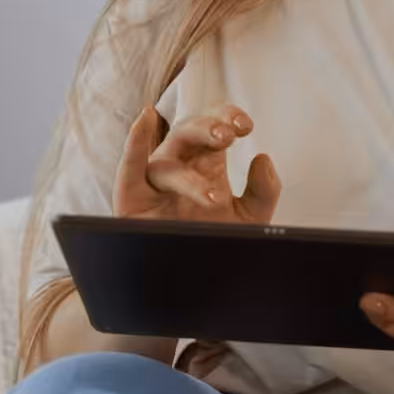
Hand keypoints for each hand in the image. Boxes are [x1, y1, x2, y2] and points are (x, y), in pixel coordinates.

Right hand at [113, 104, 281, 224]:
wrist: (190, 277)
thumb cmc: (213, 239)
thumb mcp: (249, 218)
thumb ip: (263, 191)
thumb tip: (263, 159)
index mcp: (205, 162)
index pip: (214, 125)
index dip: (227, 117)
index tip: (246, 125)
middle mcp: (179, 164)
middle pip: (188, 131)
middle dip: (207, 128)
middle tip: (228, 135)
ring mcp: (155, 180)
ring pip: (166, 158)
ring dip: (186, 163)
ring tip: (214, 176)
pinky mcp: (133, 196)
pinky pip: (130, 167)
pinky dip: (134, 143)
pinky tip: (144, 121)